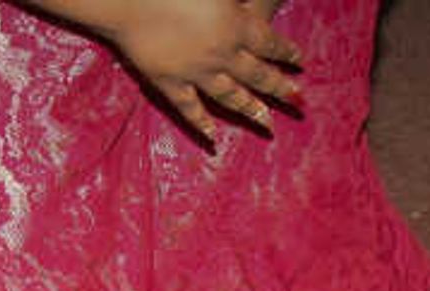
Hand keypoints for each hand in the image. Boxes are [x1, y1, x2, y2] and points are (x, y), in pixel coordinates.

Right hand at [96, 0, 303, 144]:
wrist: (130, 1)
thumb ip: (240, 3)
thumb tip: (256, 7)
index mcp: (236, 24)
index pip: (269, 43)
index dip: (285, 53)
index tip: (298, 62)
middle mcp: (222, 54)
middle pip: (257, 75)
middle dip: (279, 88)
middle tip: (297, 102)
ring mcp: (196, 73)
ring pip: (230, 96)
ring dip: (250, 110)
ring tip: (267, 123)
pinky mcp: (169, 83)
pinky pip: (190, 108)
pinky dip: (202, 123)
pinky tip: (213, 137)